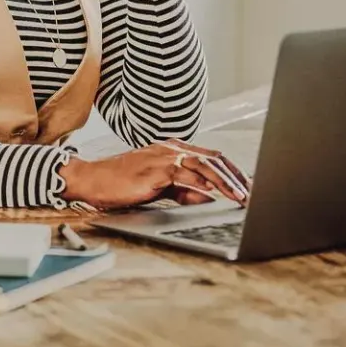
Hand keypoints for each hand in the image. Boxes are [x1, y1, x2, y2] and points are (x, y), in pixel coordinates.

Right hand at [59, 139, 250, 210]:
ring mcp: (165, 156)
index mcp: (174, 150)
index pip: (212, 158)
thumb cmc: (122, 184)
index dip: (232, 172)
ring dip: (227, 182)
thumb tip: (210, 197)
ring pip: (206, 165)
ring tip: (242, 196)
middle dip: (237, 176)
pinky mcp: (157, 168)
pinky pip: (188, 175)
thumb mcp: (160, 188)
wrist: (92, 180)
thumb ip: (185, 191)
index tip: (248, 187)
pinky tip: (217, 196)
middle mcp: (172, 149)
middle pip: (214, 158)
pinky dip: (206, 185)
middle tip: (254, 193)